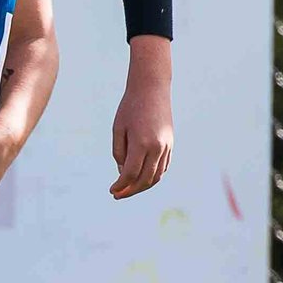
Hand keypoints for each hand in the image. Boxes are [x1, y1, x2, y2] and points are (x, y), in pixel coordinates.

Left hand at [110, 40, 173, 198]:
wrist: (152, 88)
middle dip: (131, 190)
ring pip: (157, 176)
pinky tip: (141, 178)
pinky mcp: (171, 143)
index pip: (130, 173)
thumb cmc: (130, 107)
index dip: (120, 185)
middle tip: (117, 195)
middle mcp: (157, 147)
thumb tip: (123, 173)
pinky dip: (153, 176)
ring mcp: (167, 146)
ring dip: (143, 186)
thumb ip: (119, 153)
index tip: (111, 190)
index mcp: (141, 143)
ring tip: (129, 189)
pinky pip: (163, 167)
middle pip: (145, 179)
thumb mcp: (118, 129)